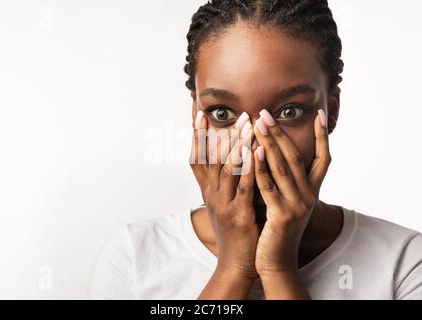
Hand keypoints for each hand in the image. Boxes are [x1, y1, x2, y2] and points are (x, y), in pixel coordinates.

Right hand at [190, 110, 258, 278]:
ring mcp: (223, 205)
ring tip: (247, 123)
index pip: (197, 158)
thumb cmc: (234, 231)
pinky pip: (244, 188)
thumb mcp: (224, 204)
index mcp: (207, 192)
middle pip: (211, 159)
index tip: (198, 114)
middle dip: (221, 133)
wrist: (236, 264)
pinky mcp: (239, 215)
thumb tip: (231, 158)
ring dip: (236, 144)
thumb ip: (225, 182)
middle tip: (235, 112)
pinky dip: (249, 168)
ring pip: (226, 169)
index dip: (197, 136)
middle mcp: (211, 195)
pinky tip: (256, 151)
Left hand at [252, 108, 330, 274]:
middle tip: (265, 112)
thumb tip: (273, 154)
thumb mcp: (286, 201)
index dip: (323, 137)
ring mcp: (297, 205)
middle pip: (296, 156)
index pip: (324, 159)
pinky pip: (269, 186)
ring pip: (283, 167)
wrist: (276, 260)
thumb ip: (285, 180)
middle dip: (280, 133)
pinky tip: (254, 150)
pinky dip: (261, 167)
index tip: (320, 114)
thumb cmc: (277, 229)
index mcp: (311, 192)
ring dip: (270, 142)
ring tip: (258, 122)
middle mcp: (308, 196)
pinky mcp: (282, 215)